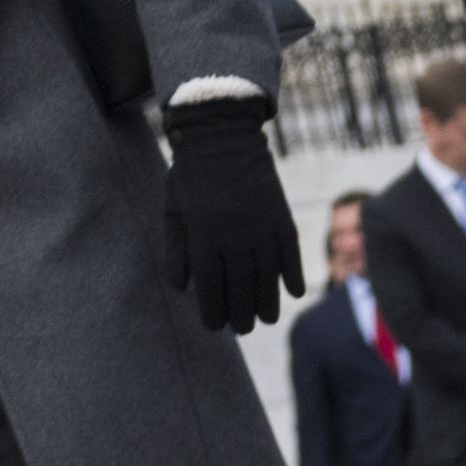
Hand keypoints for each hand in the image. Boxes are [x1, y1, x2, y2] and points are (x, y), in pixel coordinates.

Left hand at [158, 96, 305, 333]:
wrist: (222, 136)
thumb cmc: (190, 176)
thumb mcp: (173, 210)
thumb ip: (177, 249)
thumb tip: (182, 288)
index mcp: (204, 233)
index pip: (211, 285)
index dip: (212, 309)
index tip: (214, 326)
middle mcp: (235, 234)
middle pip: (241, 288)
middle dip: (240, 314)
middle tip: (240, 329)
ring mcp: (262, 227)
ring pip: (268, 278)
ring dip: (267, 303)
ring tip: (263, 319)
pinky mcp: (282, 218)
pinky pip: (291, 255)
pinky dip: (293, 276)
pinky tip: (292, 293)